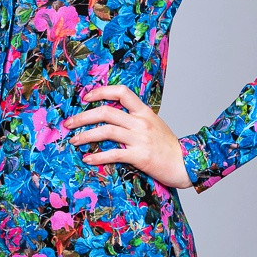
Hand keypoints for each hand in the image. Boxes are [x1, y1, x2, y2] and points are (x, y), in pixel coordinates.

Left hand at [63, 85, 193, 190]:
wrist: (187, 164)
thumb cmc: (168, 147)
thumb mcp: (154, 125)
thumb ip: (136, 119)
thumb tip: (112, 118)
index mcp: (144, 111)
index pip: (121, 92)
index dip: (101, 92)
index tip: (86, 98)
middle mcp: (141, 122)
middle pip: (106, 111)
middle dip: (83, 116)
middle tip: (68, 123)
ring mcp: (140, 138)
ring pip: (106, 131)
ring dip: (85, 135)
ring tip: (73, 141)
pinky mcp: (140, 156)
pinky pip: (114, 154)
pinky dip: (97, 156)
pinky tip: (87, 158)